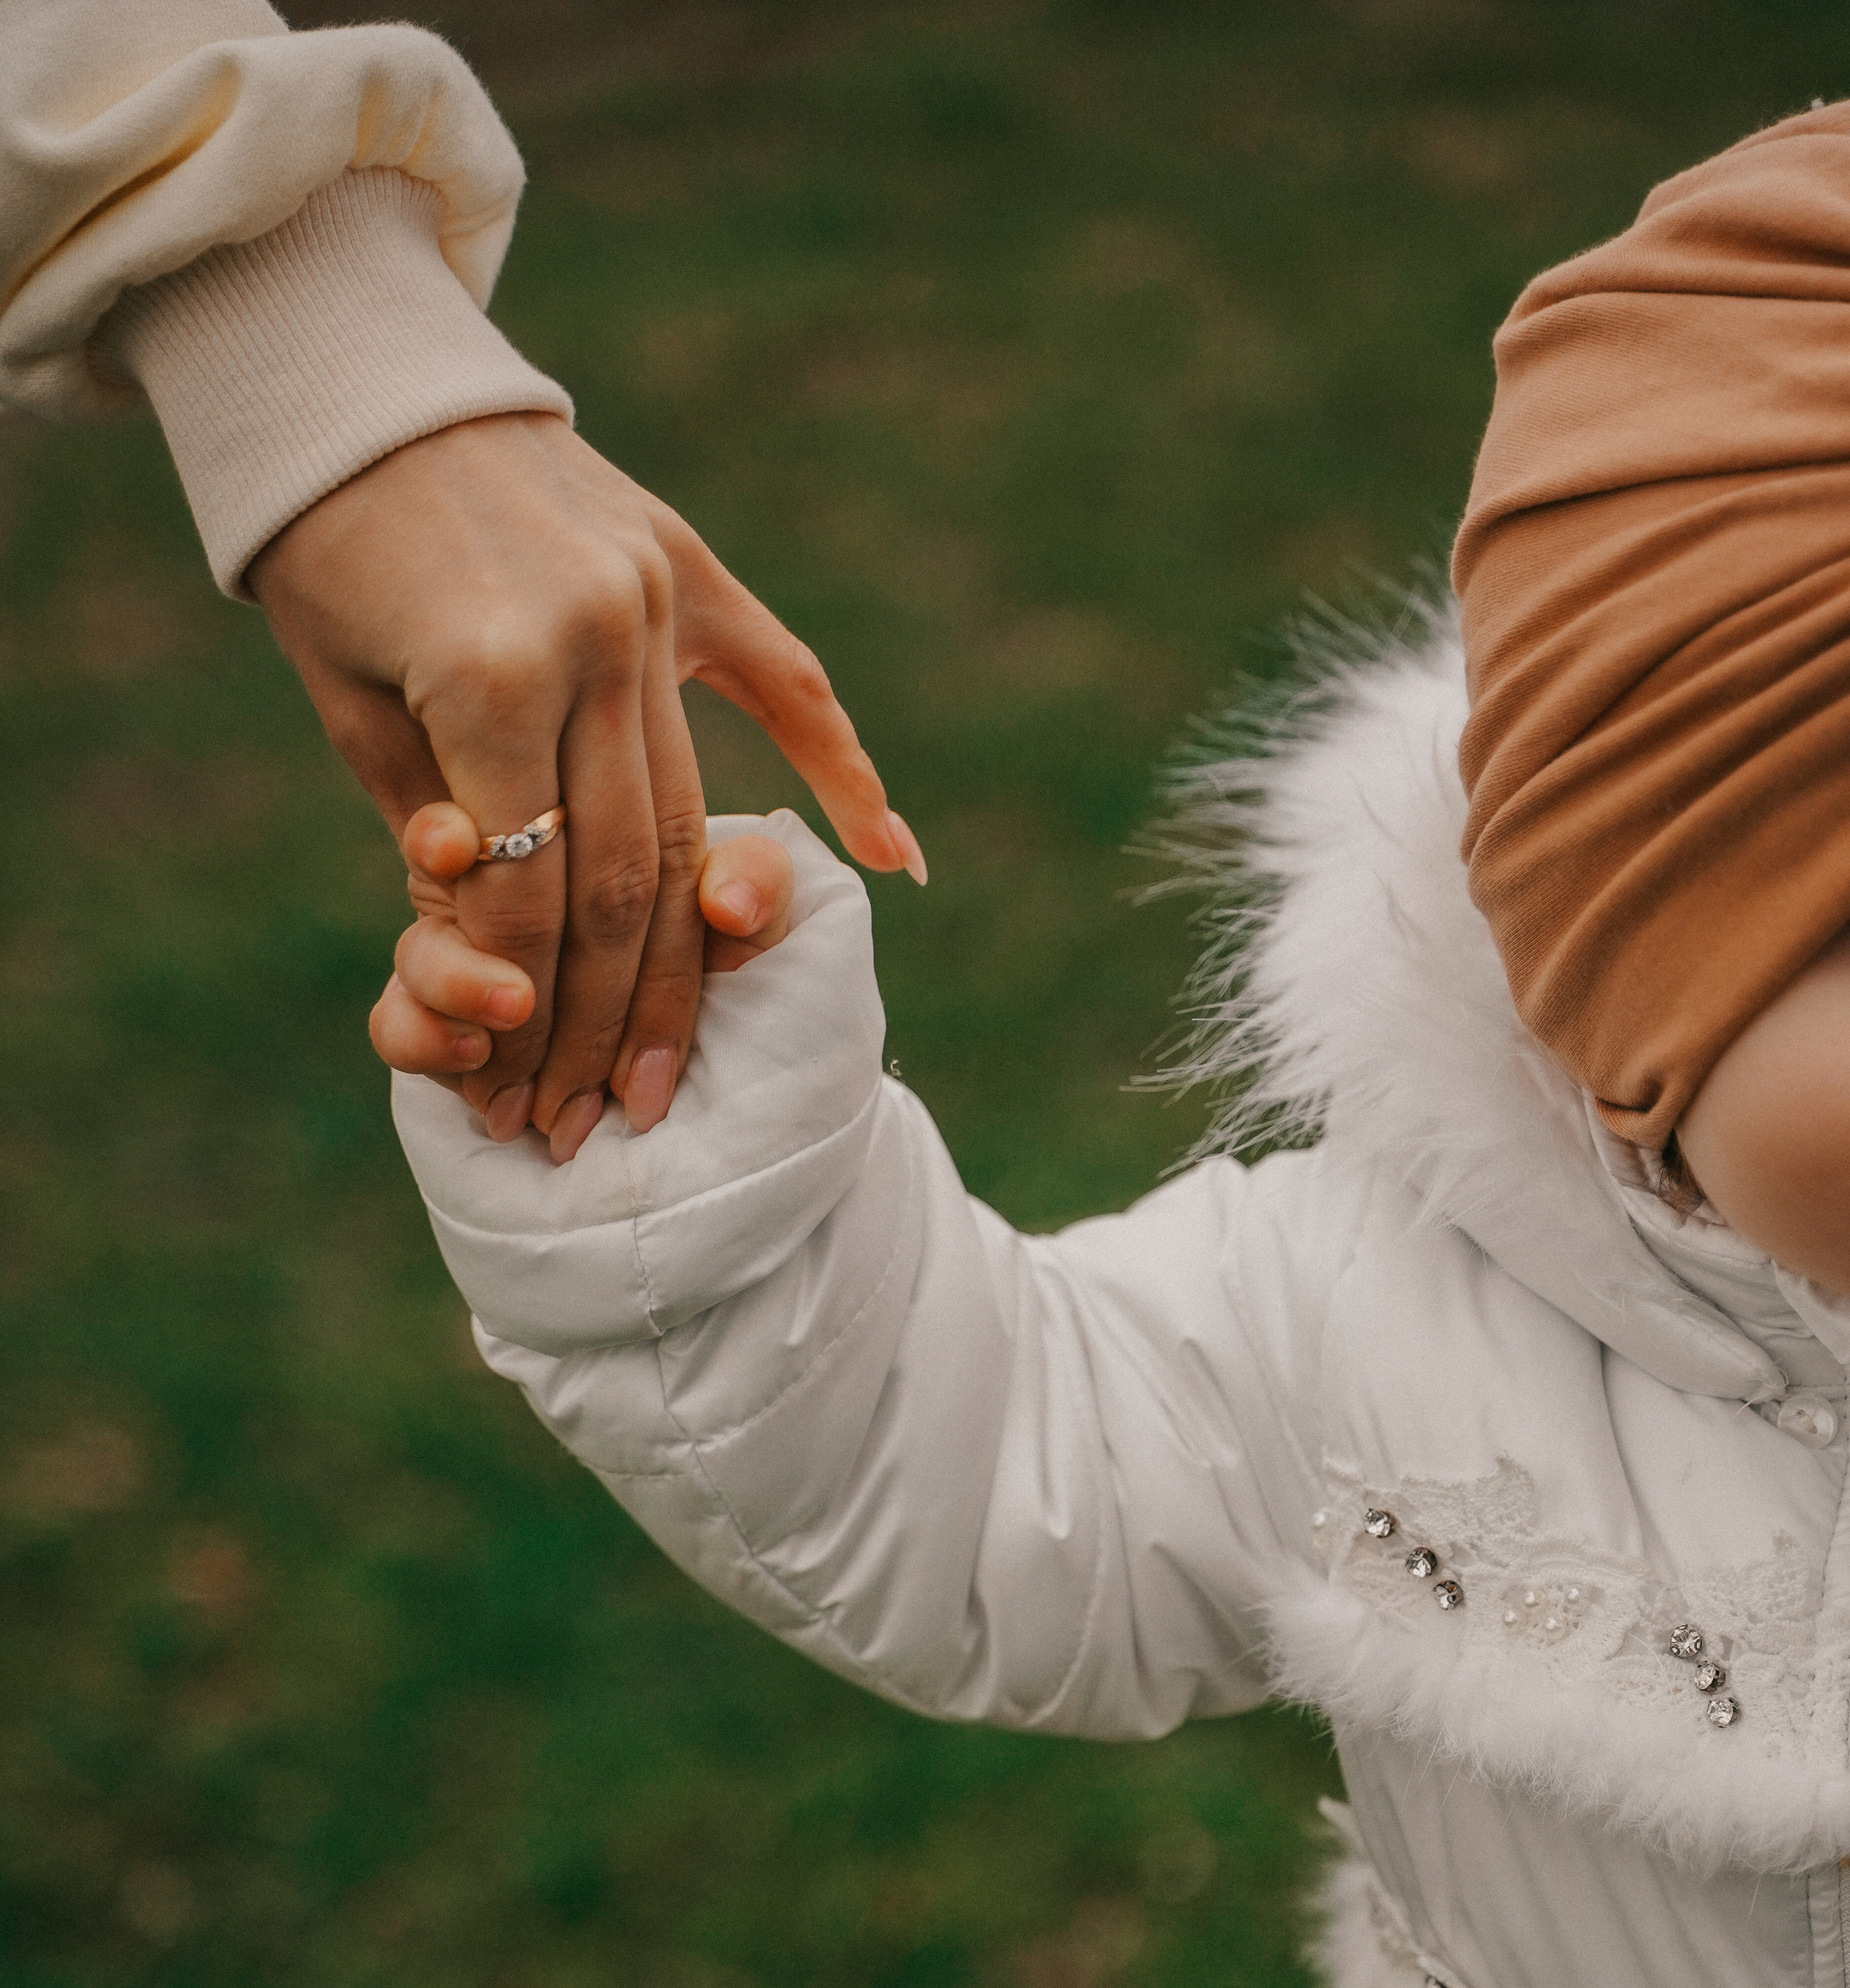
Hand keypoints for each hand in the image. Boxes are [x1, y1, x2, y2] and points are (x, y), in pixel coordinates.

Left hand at [252, 413, 922, 1147]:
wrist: (359, 378)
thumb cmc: (326, 554)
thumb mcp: (348, 702)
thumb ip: (437, 821)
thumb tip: (503, 955)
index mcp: (490, 670)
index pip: (530, 887)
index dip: (523, 1006)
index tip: (512, 1094)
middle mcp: (595, 637)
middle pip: (627, 876)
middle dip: (608, 1020)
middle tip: (602, 1122)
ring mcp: (653, 599)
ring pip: (692, 819)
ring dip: (688, 961)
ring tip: (669, 1067)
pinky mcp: (685, 568)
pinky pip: (786, 684)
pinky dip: (842, 771)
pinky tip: (897, 859)